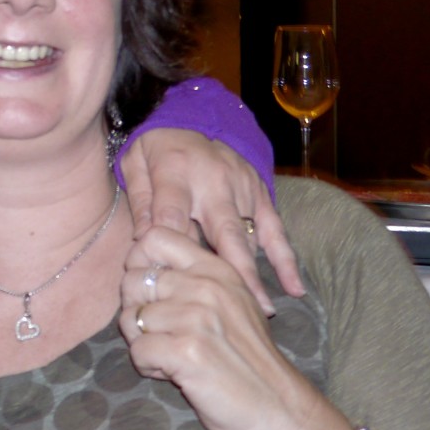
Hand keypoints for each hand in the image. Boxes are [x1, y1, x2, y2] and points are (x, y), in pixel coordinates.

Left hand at [117, 226, 345, 429]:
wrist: (279, 409)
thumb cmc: (248, 360)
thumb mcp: (233, 304)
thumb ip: (196, 280)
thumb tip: (143, 263)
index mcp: (216, 270)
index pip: (155, 237)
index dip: (139, 263)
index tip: (149, 293)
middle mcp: (206, 286)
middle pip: (133, 279)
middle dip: (136, 312)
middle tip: (160, 335)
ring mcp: (196, 317)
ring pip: (130, 318)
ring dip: (144, 344)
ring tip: (173, 358)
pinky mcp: (187, 351)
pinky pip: (138, 350)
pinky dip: (149, 367)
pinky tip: (175, 374)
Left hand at [120, 127, 303, 308]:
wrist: (193, 117)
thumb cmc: (157, 149)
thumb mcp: (135, 163)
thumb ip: (140, 201)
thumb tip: (143, 242)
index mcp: (176, 171)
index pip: (173, 212)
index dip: (170, 244)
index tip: (168, 278)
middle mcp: (214, 181)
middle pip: (223, 232)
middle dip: (229, 271)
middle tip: (234, 306)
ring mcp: (242, 189)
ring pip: (249, 238)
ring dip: (252, 274)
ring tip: (257, 312)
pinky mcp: (261, 195)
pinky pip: (276, 231)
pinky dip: (286, 261)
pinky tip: (295, 289)